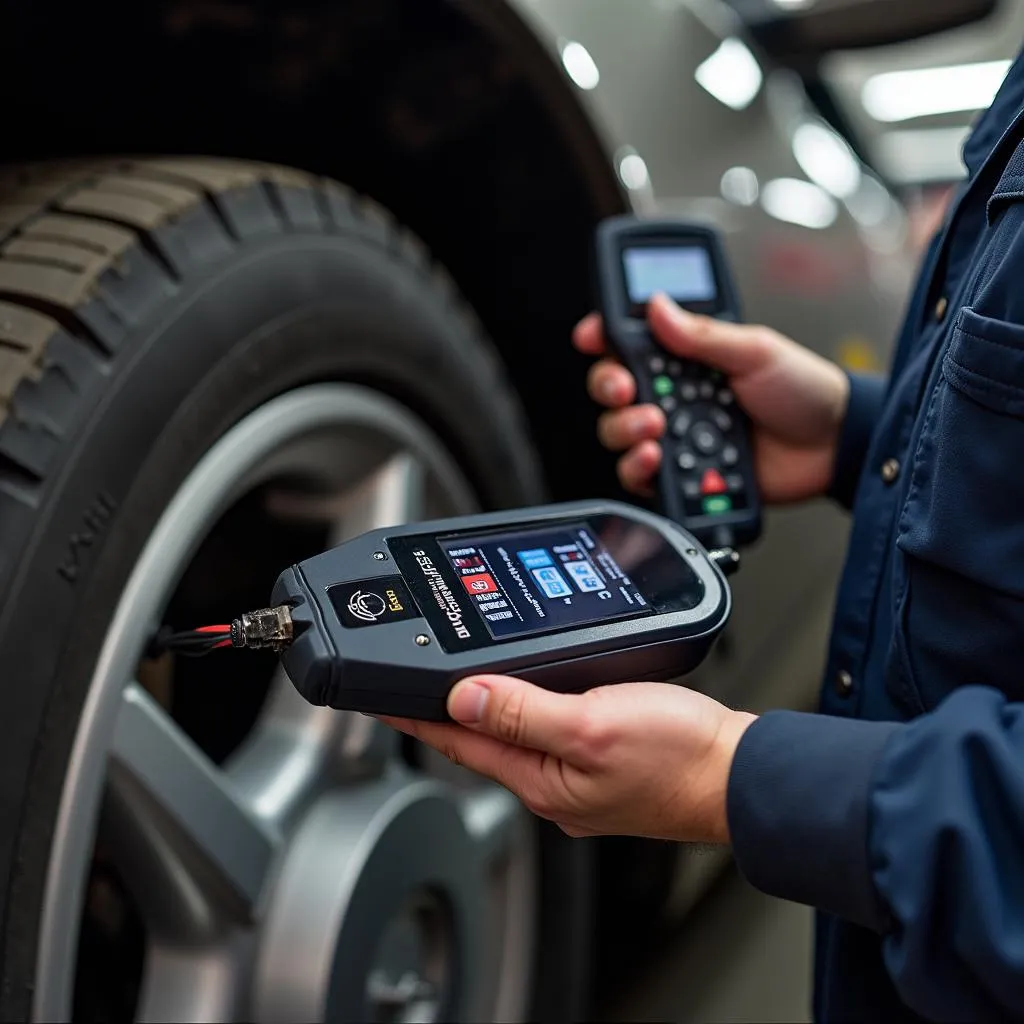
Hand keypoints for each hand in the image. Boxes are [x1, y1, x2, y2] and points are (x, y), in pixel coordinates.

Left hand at [380, 675, 756, 843]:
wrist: (740, 774)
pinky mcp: (602, 763)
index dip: (416, 712)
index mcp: (541, 779)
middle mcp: (552, 784)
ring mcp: (576, 776)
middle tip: (412, 677)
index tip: (381, 693)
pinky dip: (527, 707)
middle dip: (444, 709)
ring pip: (513, 735)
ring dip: (484, 707)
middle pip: (480, 741)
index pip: (458, 742)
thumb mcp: (594, 724)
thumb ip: (526, 713)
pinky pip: (547, 732)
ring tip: (459, 679)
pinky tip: (532, 692)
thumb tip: (466, 697)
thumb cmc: (679, 759)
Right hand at [574, 294, 849, 503]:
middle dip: (609, 386)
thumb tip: (657, 307)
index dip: (603, 337)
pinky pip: (639, 476)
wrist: (832, 447)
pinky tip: (656, 457)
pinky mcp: (678, 475)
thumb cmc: (803, 391)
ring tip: (655, 426)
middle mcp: (671, 394)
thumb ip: (703, 335)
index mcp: (686, 357)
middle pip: (611, 389)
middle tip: (626, 388)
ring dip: (625, 428)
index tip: (592, 336)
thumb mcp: (756, 350)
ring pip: (618, 432)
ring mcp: (673, 435)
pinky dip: (639, 468)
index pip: (629, 342)